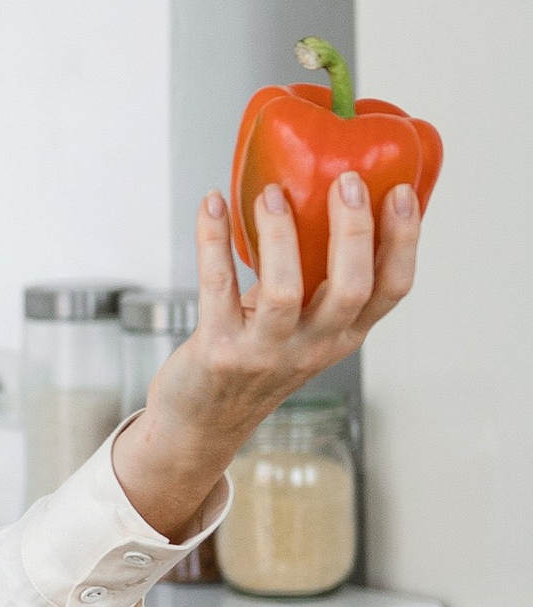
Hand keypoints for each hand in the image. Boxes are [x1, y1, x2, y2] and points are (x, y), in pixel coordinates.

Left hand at [110, 173, 423, 540]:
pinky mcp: (218, 350)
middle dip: (354, 231)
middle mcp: (312, 348)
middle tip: (347, 182)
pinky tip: (212, 203)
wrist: (201, 424)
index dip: (404, 241)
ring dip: (279, 235)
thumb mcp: (301, 326)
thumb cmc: (253, 359)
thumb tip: (320, 198)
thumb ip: (314, 279)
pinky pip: (217, 286)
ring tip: (271, 192)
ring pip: (283, 292)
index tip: (402, 193)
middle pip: (351, 289)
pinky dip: (213, 239)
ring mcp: (265, 353)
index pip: (392, 290)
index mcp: (342, 335)